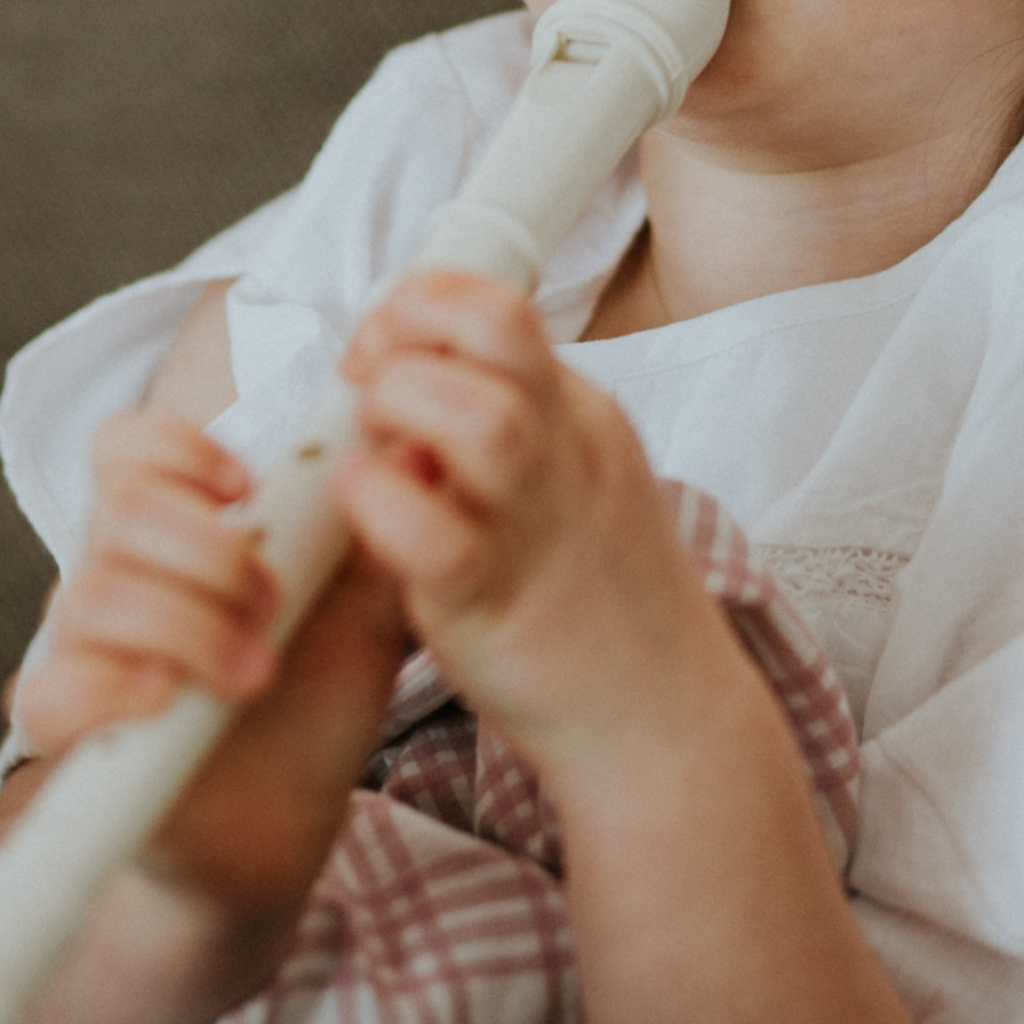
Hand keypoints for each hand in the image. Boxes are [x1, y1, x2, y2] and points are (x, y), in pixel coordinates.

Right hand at [14, 410, 408, 917]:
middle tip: (273, 604)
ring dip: (188, 622)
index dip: (180, 448)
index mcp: (178, 531)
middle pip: (121, 510)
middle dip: (210, 549)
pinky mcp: (70, 732)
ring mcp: (86, 651)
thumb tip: (413, 449)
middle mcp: (117, 577)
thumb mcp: (364, 609)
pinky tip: (172, 699)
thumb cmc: (313, 702)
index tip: (248, 486)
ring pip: (92, 592)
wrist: (287, 824)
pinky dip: (114, 684)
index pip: (129, 448)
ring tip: (255, 671)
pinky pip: (49, 688)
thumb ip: (377, 530)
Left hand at [334, 270, 741, 779]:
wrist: (664, 719)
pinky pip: (436, 536)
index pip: (498, 304)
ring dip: (398, 407)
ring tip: (371, 448)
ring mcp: (539, 527)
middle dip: (404, 330)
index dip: (417, 305)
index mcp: (579, 416)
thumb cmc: (595, 601)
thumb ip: (498, 425)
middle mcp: (566, 454)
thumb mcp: (568, 481)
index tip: (379, 352)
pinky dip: (380, 503)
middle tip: (364, 382)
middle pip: (495, 328)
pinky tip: (359, 502)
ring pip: (482, 417)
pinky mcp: (498, 604)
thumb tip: (394, 380)